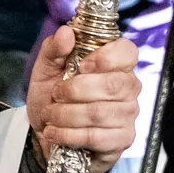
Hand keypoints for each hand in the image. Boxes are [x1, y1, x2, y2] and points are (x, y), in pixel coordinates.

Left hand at [26, 26, 141, 171]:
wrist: (48, 131)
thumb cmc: (52, 96)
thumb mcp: (45, 68)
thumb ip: (54, 49)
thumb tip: (66, 33)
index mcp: (115, 64)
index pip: (127, 52)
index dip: (106, 57)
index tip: (82, 66)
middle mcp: (128, 87)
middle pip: (113, 85)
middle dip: (75, 91)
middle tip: (56, 94)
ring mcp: (128, 115)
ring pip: (100, 113)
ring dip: (66, 115)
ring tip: (51, 115)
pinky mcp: (122, 139)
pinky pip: (97, 137)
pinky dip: (69, 135)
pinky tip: (56, 132)